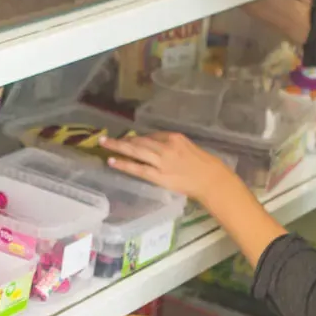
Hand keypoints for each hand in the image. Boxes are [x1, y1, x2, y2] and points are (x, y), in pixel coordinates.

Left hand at [100, 132, 242, 202]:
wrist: (211, 179)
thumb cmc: (204, 165)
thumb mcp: (188, 148)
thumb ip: (172, 146)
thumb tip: (155, 146)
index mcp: (175, 138)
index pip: (152, 136)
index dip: (138, 139)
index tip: (129, 141)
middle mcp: (166, 147)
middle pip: (140, 141)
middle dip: (123, 140)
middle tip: (106, 138)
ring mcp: (161, 161)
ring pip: (136, 151)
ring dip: (118, 147)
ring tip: (104, 144)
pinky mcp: (159, 176)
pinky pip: (138, 169)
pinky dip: (124, 164)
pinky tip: (112, 161)